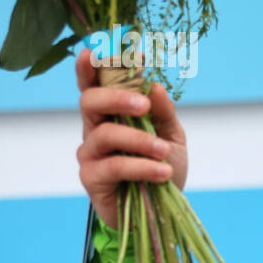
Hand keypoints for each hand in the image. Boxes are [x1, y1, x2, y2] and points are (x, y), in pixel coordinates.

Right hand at [75, 47, 188, 229]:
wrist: (163, 213)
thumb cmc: (162, 170)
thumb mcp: (172, 138)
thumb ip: (163, 113)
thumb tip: (154, 86)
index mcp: (112, 114)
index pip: (94, 85)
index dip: (91, 67)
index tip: (97, 49)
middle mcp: (95, 130)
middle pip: (90, 101)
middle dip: (117, 96)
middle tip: (144, 105)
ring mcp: (89, 154)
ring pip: (104, 134)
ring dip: (139, 140)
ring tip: (164, 151)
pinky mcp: (91, 179)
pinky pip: (113, 166)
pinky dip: (142, 167)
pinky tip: (162, 172)